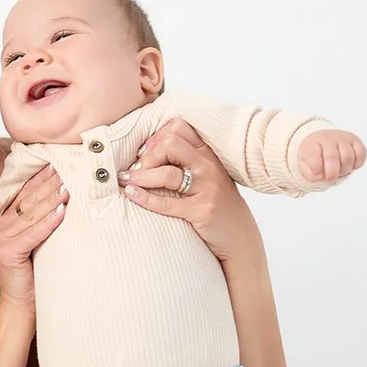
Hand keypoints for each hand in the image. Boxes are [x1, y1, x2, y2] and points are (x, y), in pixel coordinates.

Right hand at [0, 165, 67, 307]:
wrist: (22, 305)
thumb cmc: (35, 272)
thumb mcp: (40, 240)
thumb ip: (43, 219)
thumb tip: (65, 192)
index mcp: (6, 221)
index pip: (26, 194)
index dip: (42, 179)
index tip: (59, 165)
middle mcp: (0, 227)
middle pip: (29, 201)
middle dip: (50, 184)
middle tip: (68, 169)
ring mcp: (1, 239)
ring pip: (31, 215)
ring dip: (51, 199)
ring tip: (68, 187)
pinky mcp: (7, 252)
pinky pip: (33, 234)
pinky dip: (48, 223)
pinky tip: (62, 212)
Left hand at [120, 118, 257, 261]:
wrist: (240, 237)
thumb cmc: (218, 206)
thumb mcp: (207, 176)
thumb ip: (187, 161)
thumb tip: (146, 152)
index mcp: (208, 154)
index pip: (178, 128)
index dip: (156, 136)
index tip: (144, 152)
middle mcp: (209, 167)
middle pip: (170, 144)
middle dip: (147, 155)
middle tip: (135, 169)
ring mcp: (207, 189)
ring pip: (167, 173)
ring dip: (141, 176)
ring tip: (126, 180)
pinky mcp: (201, 211)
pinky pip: (167, 203)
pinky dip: (144, 197)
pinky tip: (131, 194)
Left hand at [297, 129, 366, 184]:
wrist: (322, 142)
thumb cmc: (314, 158)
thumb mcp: (305, 166)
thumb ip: (309, 174)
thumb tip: (319, 176)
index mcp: (311, 144)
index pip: (314, 158)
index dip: (317, 172)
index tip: (317, 175)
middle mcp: (327, 138)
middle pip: (332, 158)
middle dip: (331, 173)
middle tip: (330, 178)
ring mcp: (342, 138)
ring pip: (348, 157)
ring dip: (344, 170)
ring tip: (339, 171)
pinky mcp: (355, 141)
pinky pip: (361, 153)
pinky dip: (357, 163)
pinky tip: (350, 165)